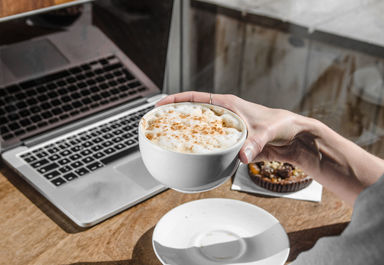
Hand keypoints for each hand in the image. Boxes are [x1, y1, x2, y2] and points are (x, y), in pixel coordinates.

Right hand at [156, 91, 318, 164]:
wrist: (293, 139)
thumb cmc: (282, 124)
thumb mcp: (267, 130)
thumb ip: (254, 142)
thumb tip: (242, 156)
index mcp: (228, 104)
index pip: (197, 98)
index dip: (177, 99)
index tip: (161, 104)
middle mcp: (224, 116)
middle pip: (194, 115)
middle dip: (176, 118)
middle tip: (159, 125)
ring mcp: (226, 131)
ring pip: (201, 132)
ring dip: (187, 137)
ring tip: (171, 143)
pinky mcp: (232, 144)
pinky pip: (212, 148)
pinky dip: (202, 152)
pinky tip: (194, 159)